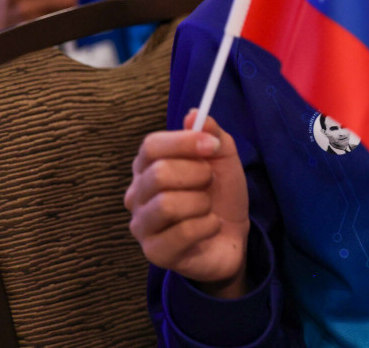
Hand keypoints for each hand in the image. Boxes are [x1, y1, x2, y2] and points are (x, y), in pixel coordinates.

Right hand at [125, 110, 250, 295]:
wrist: (231, 236)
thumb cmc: (220, 195)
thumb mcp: (223, 158)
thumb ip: (211, 134)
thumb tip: (194, 115)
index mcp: (148, 167)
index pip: (150, 146)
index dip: (184, 142)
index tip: (211, 146)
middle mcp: (137, 195)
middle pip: (159, 173)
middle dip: (196, 174)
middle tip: (210, 181)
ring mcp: (142, 226)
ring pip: (167, 204)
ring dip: (201, 202)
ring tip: (207, 206)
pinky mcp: (154, 253)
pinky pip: (182, 232)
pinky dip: (207, 226)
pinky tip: (210, 226)